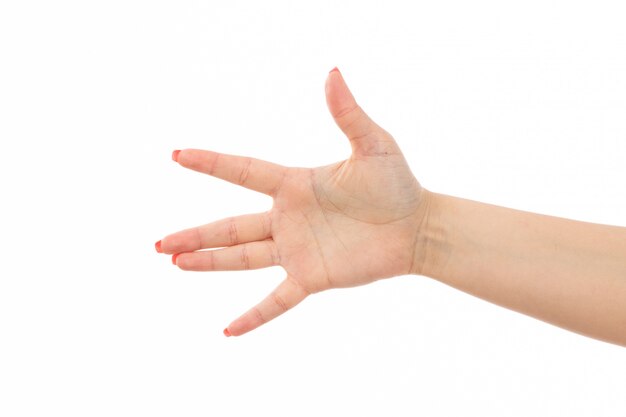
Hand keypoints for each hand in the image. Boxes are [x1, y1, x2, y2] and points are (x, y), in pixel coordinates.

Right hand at [156, 68, 431, 335]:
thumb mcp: (373, 145)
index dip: (211, 163)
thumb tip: (332, 71)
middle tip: (159, 244)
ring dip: (209, 263)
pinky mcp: (312, 277)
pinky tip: (227, 331)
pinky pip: (277, 300)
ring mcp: (296, 251)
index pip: (244, 171)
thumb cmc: (397, 183)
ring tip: (175, 264)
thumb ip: (348, 114)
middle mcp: (287, 218)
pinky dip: (254, 316)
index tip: (178, 155)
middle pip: (231, 226)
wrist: (417, 227)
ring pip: (243, 258)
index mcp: (295, 185)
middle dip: (195, 234)